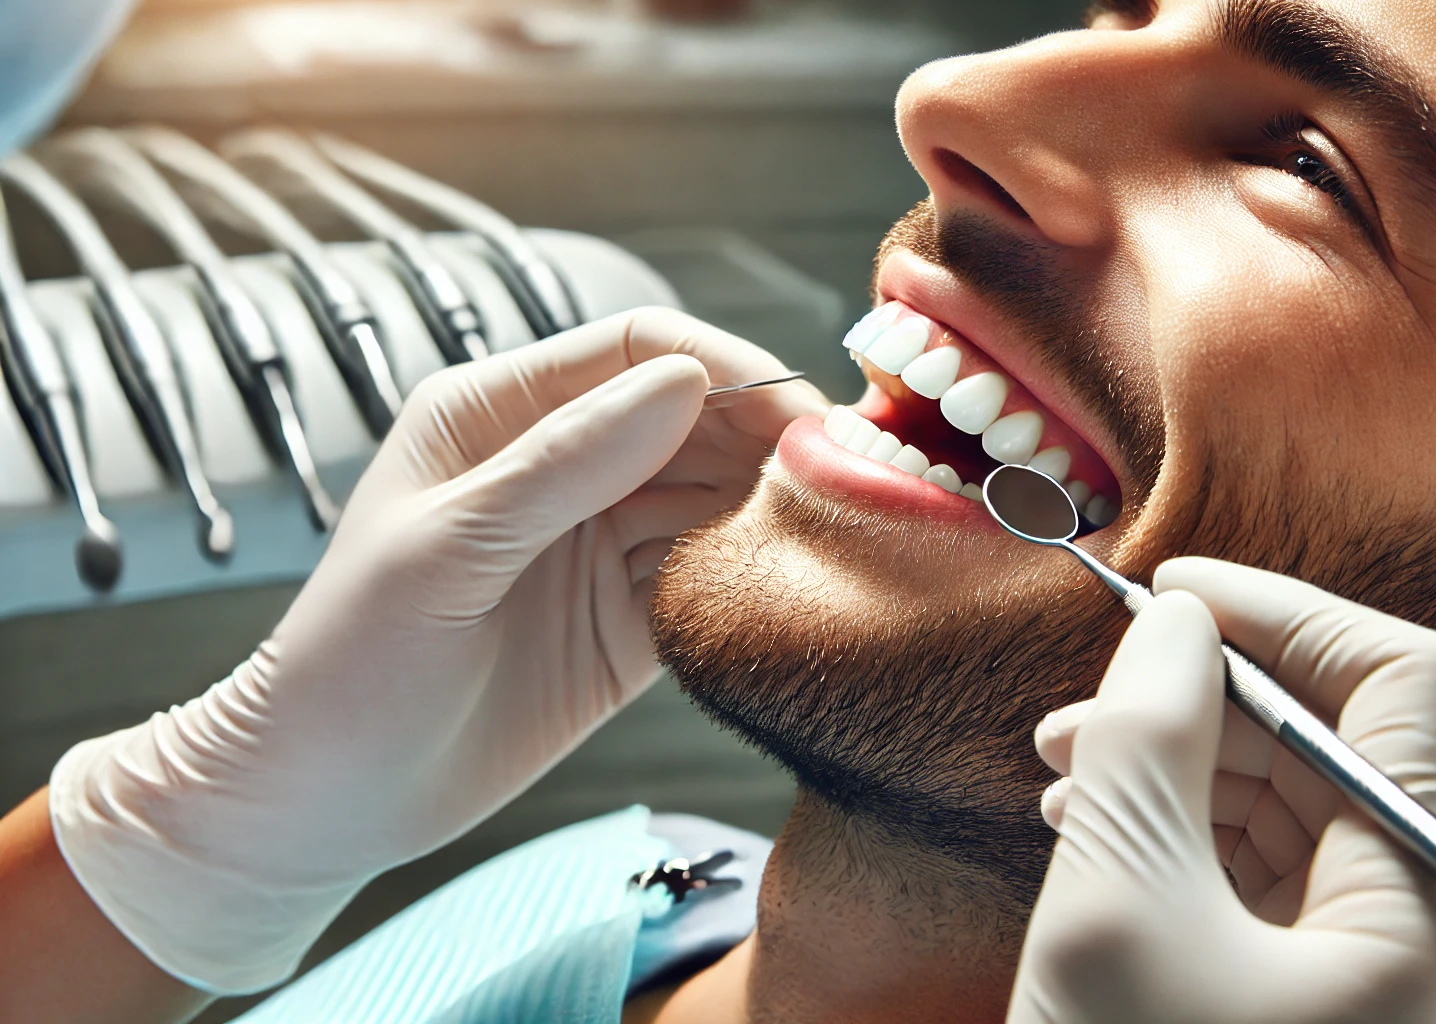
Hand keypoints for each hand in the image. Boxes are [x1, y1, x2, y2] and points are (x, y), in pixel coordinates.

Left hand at [48, 308, 827, 993]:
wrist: (327, 801)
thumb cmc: (350, 661)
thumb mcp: (447, 550)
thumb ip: (564, 463)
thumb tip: (687, 380)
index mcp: (499, 414)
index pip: (637, 349)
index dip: (725, 366)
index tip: (798, 412)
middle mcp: (560, 463)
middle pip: (695, 417)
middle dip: (768, 437)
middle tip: (843, 478)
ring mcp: (598, 540)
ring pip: (714, 494)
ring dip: (769, 507)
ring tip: (827, 534)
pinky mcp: (628, 616)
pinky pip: (710, 573)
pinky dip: (750, 575)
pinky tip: (781, 589)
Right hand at [1007, 558, 1435, 1023]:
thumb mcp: (1115, 910)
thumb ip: (1147, 738)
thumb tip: (1178, 626)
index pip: (1405, 680)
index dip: (1284, 611)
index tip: (1171, 593)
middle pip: (1349, 747)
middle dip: (1206, 705)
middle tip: (1082, 715)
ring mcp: (1415, 983)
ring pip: (1313, 815)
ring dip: (1190, 774)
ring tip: (1072, 784)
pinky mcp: (1364, 1011)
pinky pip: (1297, 885)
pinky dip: (1205, 846)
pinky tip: (1115, 843)